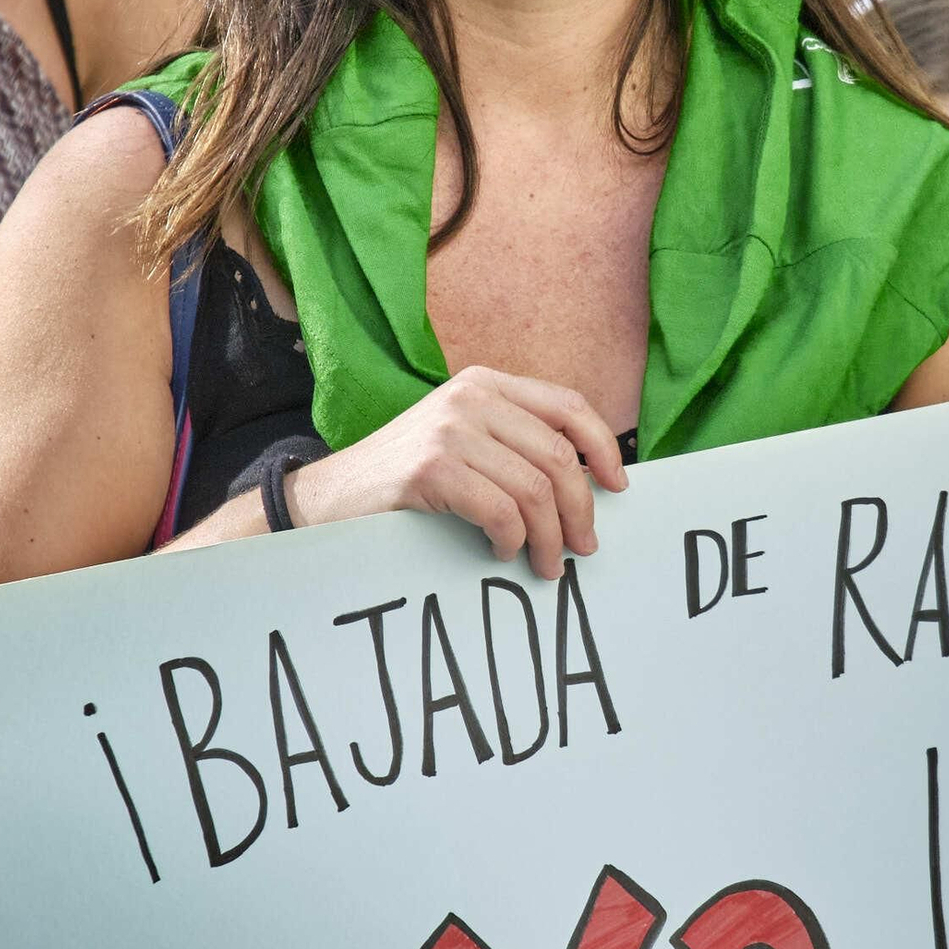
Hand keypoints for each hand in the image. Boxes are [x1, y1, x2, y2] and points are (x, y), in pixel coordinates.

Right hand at [288, 367, 627, 578]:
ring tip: (546, 564)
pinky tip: (502, 551)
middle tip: (583, 548)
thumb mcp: (464, 439)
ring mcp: (450, 429)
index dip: (601, 448)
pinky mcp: (432, 467)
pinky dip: (512, 540)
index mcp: (486, 383)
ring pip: (535, 489)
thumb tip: (587, 483)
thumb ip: (513, 444)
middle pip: (558, 457)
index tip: (618, 487)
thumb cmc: (407, 477)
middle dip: (580, 510)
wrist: (331, 496)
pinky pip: (500, 510)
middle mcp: (471, 397)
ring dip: (550, 538)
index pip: (568, 407)